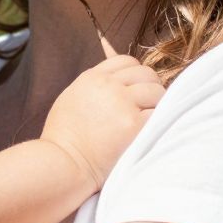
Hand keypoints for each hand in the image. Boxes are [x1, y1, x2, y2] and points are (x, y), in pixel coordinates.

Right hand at [40, 55, 164, 189]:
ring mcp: (122, 103)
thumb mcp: (72, 97)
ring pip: (157, 91)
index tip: (134, 89)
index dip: (135, 74)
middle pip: (146, 74)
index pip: (127, 60)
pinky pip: (159, 113)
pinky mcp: (133, 124)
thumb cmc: (64, 137)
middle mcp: (109, 85)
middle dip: (149, 88)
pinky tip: (146, 132)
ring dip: (156, 105)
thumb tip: (114, 76)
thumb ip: (93, 85)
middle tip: (145, 107)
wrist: (63, 162)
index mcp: (93, 77)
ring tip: (145, 121)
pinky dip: (158, 122)